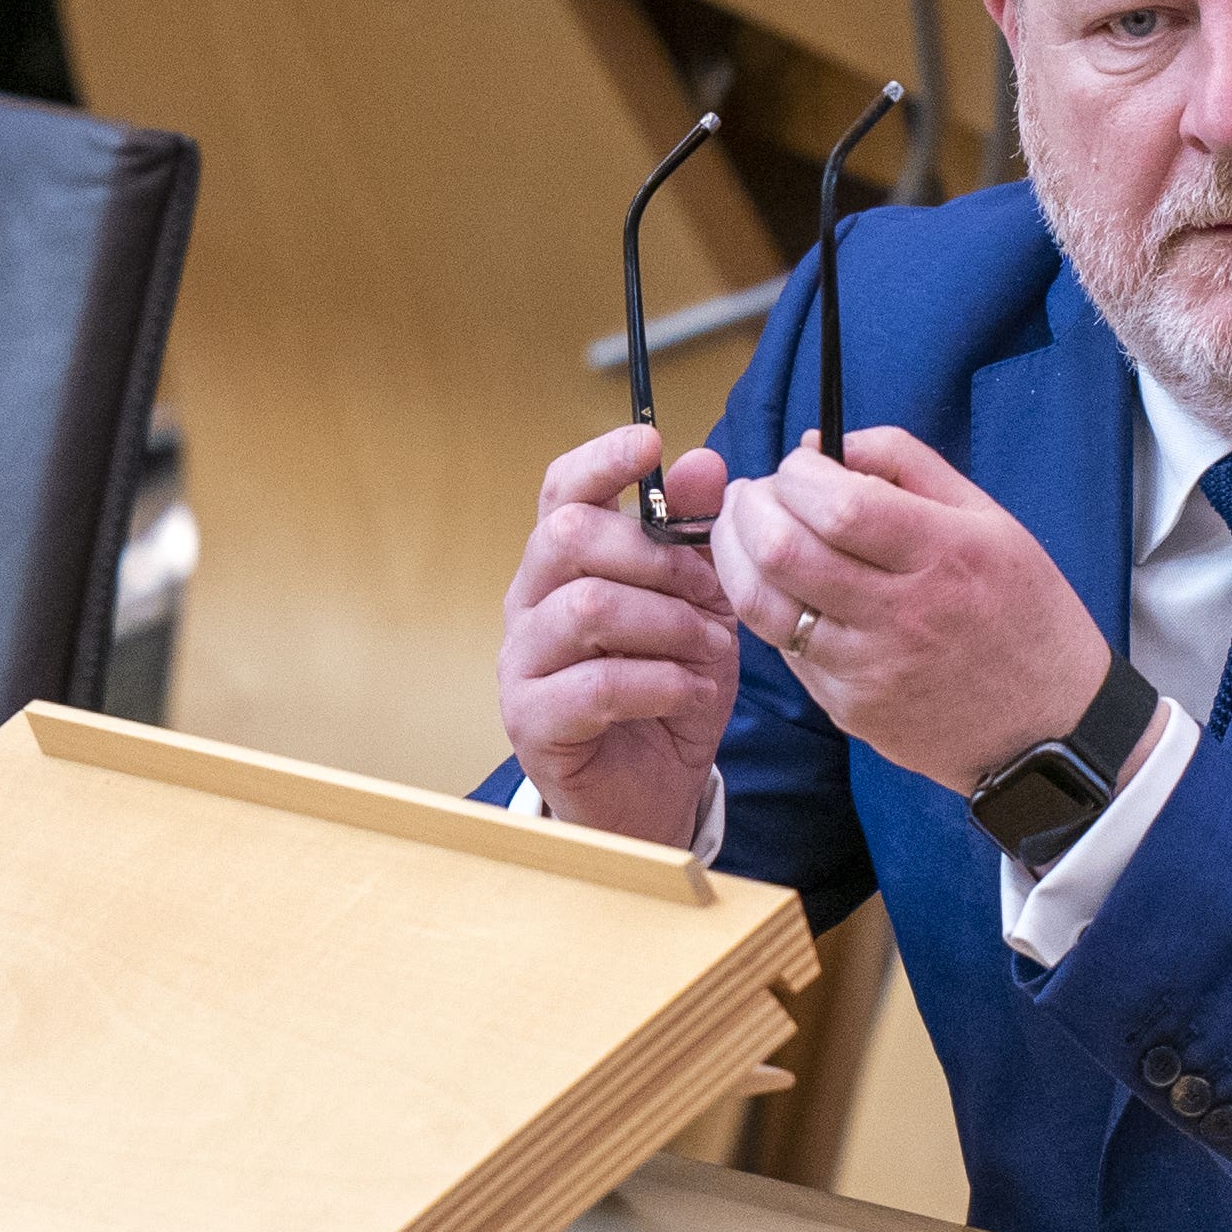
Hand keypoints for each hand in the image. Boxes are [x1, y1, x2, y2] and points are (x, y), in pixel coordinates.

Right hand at [497, 425, 737, 846]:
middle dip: (657, 558)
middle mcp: (529, 602)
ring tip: (710, 649)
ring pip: (587, 607)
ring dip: (668, 623)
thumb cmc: (670, 689)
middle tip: (710, 595)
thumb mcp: (701, 605)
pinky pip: (597, 685)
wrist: (658, 790)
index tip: (652, 440)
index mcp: (564, 564)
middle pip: (569, 536)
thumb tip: (704, 460)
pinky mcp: (532, 722)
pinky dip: (661, 682)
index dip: (601, 460)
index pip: (560, 489)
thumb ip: (696, 537)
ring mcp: (522, 662)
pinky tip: (691, 691)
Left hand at [712, 427, 1113, 794]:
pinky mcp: (851, 709)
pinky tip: (782, 587)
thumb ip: (908, 464)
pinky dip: (769, 609)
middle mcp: (905, 614)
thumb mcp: (990, 519)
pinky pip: (785, 651)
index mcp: (946, 554)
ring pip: (765, 607)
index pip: (839, 503)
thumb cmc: (1024, 611)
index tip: (801, 465)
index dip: (798, 474)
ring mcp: (871, 669)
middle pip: (784, 552)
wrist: (1048, 726)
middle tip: (756, 492)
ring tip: (744, 531)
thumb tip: (824, 443)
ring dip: (736, 557)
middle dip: (751, 508)